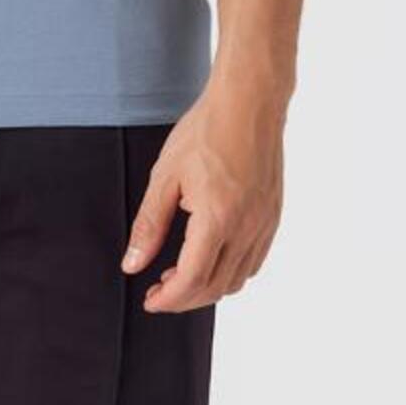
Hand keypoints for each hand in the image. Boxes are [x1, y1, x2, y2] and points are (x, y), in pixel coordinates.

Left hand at [121, 73, 286, 312]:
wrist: (248, 103)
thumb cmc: (205, 132)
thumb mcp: (165, 176)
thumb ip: (149, 224)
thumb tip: (132, 264)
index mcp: (217, 218)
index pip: (192, 280)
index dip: (168, 299)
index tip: (150, 300)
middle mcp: (246, 228)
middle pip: (215, 287)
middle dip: (184, 298)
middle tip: (158, 290)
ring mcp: (264, 224)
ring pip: (237, 279)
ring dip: (207, 287)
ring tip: (179, 274)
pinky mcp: (273, 216)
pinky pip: (253, 261)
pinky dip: (230, 272)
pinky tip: (209, 257)